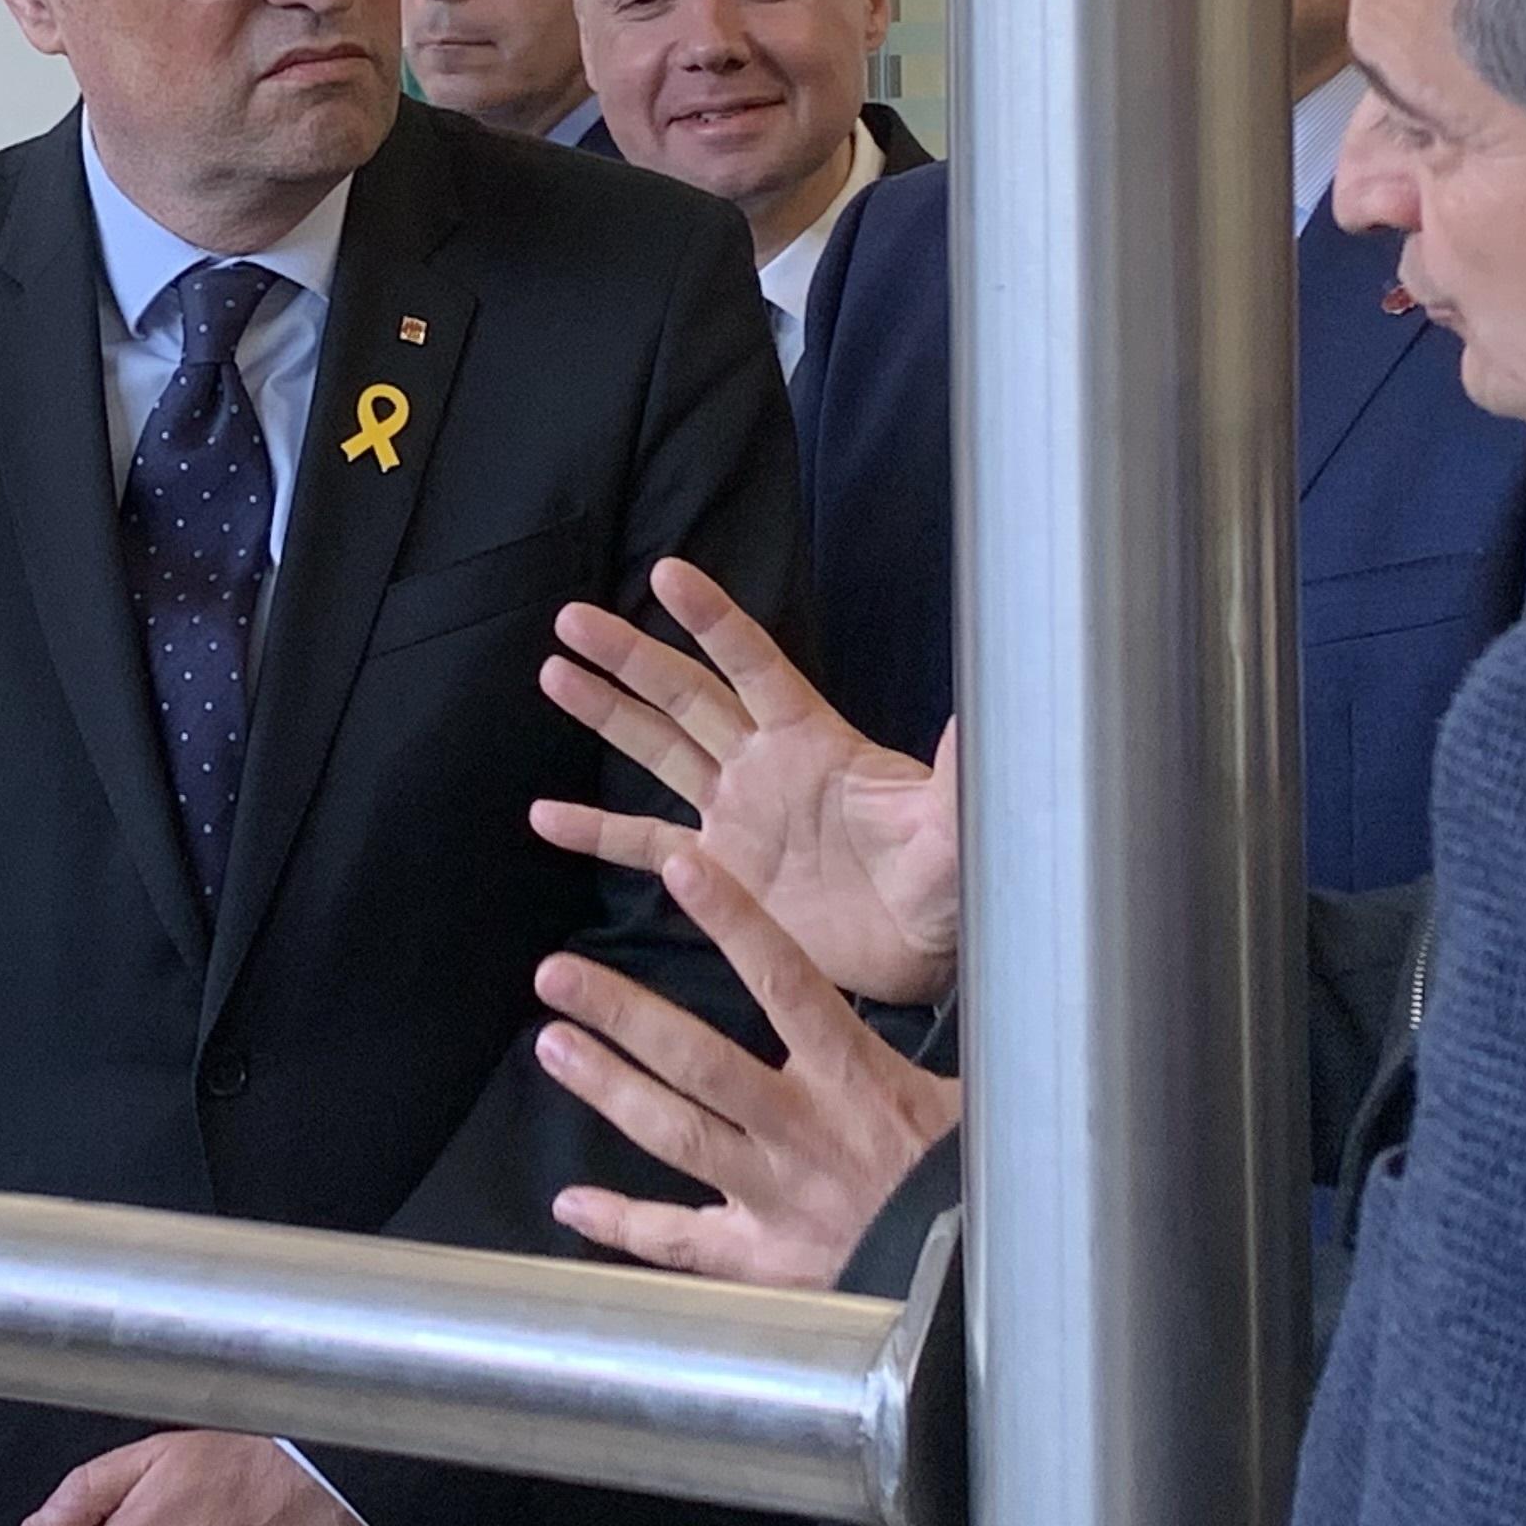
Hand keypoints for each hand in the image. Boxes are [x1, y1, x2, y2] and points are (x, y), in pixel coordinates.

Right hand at [535, 556, 960, 1003]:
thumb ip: (956, 774)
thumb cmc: (947, 880)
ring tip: (553, 674)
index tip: (665, 574)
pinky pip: (644, 844)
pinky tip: (547, 817)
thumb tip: (979, 716)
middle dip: (629, 656)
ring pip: (656, 751)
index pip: (754, 665)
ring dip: (605, 715)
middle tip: (571, 618)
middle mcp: (764, 766)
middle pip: (685, 695)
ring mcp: (735, 816)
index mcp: (813, 740)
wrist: (925, 952)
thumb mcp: (953, 825)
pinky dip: (596, 831)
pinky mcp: (717, 873)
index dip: (712, 620)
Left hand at [535, 842, 964, 1289]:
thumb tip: (957, 963)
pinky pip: (680, 1243)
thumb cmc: (974, 1183)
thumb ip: (927, 1039)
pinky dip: (622, 1226)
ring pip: (676, 1135)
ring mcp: (774, 1197)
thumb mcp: (969, 1096)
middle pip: (699, 1061)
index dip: (733, 921)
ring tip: (552, 1044)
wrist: (978, 1285)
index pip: (786, 980)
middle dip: (624, 1014)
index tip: (680, 868)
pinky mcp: (762, 1262)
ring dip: (609, 1087)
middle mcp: (803, 1132)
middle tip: (556, 974)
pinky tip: (570, 1206)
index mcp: (857, 1081)